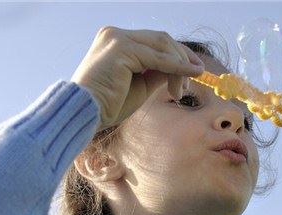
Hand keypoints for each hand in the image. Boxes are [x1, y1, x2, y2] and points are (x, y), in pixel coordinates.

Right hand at [70, 26, 205, 130]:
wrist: (85, 114)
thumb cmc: (107, 105)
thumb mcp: (139, 86)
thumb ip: (157, 73)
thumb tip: (181, 69)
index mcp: (114, 40)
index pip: (153, 41)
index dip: (176, 54)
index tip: (193, 70)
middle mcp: (114, 34)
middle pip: (160, 40)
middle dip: (182, 58)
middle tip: (196, 76)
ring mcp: (117, 38)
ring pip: (162, 46)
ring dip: (179, 66)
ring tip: (184, 88)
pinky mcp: (122, 48)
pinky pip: (158, 57)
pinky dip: (176, 67)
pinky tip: (188, 76)